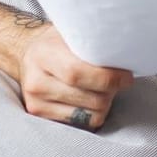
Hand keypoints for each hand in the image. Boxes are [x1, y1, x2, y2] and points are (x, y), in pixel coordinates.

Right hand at [17, 24, 133, 130]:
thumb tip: (126, 52)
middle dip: (112, 91)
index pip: (77, 73)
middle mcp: (36, 81)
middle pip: (89, 97)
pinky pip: (81, 124)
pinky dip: (94, 113)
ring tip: (104, 89)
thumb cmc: (59, 42)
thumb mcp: (73, 33)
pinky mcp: (41, 116)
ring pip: (89, 114)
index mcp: (44, 54)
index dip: (108, 78)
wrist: (30, 55)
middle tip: (119, 80)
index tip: (126, 77)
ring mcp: (36, 102)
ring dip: (105, 103)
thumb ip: (93, 43)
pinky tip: (92, 98)